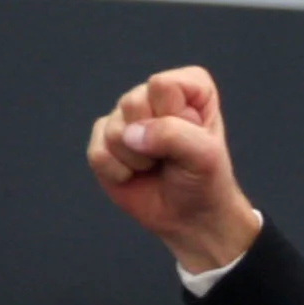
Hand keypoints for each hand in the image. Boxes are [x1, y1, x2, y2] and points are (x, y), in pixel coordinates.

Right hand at [86, 66, 260, 274]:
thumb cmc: (204, 180)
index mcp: (187, 86)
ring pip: (114, 130)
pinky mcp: (104, 139)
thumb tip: (129, 134)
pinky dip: (118, 172)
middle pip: (132, 103)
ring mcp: (126, 116)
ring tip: (155, 166)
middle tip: (171, 157)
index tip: (191, 138)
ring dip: (137, 159)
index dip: (173, 118)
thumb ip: (172, 135)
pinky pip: (98, 152)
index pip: (162, 86)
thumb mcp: (205, 155)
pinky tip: (134, 174)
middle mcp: (153, 94)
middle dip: (153, 141)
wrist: (190, 218)